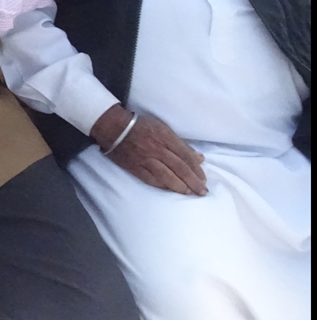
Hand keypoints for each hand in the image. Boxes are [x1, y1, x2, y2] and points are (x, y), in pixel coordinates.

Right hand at [91, 106, 206, 194]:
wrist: (114, 128)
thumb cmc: (140, 126)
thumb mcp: (163, 128)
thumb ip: (181, 144)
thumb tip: (199, 158)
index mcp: (165, 137)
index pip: (186, 156)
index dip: (197, 169)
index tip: (204, 179)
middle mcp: (157, 150)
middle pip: (180, 168)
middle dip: (193, 181)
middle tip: (202, 191)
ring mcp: (146, 160)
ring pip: (167, 176)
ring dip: (181, 186)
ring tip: (190, 193)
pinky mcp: (136, 167)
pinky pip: (152, 180)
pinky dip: (163, 186)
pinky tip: (171, 190)